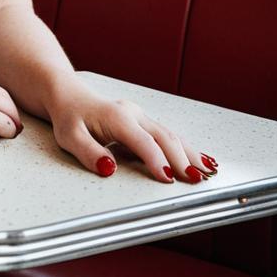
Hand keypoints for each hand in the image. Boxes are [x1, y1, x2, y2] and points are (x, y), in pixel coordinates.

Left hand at [48, 86, 218, 181]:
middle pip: (164, 137)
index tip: (168, 179)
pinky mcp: (143, 122)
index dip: (157, 160)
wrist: (67, 95)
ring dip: (190, 154)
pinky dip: (185, 148)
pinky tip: (202, 160)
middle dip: (182, 159)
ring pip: (170, 135)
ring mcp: (140, 116)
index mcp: (117, 118)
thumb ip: (88, 151)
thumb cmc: (68, 117)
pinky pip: (167, 134)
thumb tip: (109, 168)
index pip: (143, 142)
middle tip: (197, 181)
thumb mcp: (69, 136)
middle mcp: (133, 114)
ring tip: (208, 173)